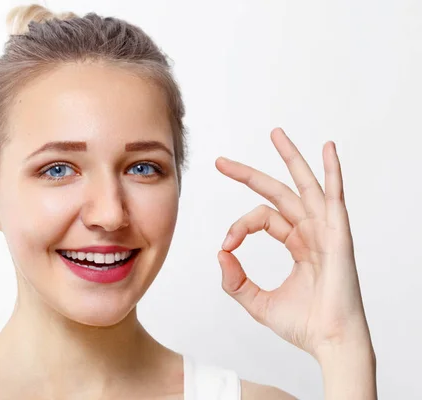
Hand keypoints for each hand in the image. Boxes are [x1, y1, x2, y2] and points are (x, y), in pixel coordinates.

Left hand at [215, 127, 371, 359]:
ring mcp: (326, 231)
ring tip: (275, 134)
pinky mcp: (338, 237)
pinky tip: (328, 149)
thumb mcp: (256, 301)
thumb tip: (220, 253)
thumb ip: (235, 280)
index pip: (261, 217)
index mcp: (296, 243)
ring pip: (304, 186)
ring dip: (291, 158)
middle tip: (221, 161)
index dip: (238, 226)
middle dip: (249, 174)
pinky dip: (333, 173)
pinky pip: (335, 198)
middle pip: (278, 191)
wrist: (329, 342)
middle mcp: (311, 231)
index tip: (225, 245)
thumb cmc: (303, 325)